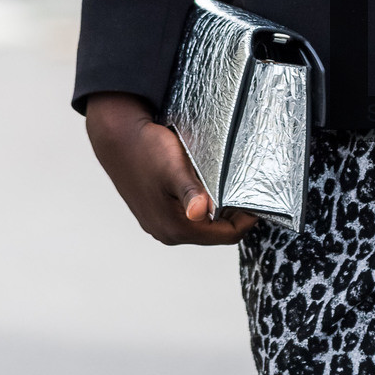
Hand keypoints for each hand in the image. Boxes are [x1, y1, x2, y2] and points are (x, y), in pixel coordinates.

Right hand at [84, 92, 259, 246]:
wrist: (116, 138)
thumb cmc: (146, 149)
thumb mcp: (174, 167)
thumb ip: (191, 192)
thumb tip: (200, 213)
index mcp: (175, 228)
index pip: (226, 236)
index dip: (246, 220)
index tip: (258, 202)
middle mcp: (166, 233)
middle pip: (215, 234)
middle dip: (234, 216)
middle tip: (246, 192)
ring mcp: (159, 225)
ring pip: (202, 226)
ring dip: (218, 211)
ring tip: (229, 188)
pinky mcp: (155, 214)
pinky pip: (188, 218)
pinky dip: (203, 207)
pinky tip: (207, 187)